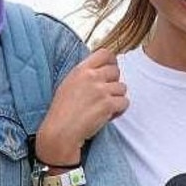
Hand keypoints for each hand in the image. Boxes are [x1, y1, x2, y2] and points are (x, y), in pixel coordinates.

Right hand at [35, 48, 127, 163]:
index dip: (112, 62)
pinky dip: (119, 110)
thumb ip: (84, 76)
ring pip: (122, 88)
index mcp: (81, 70)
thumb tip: (98, 71)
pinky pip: (124, 102)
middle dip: (114, 83)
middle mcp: (92, 77)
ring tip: (105, 108)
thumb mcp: (68, 85)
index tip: (111, 71)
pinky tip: (108, 115)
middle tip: (106, 96)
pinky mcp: (108, 104)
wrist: (61, 131)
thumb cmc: (62, 112)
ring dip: (116, 98)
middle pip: (116, 71)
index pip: (104, 54)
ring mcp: (101, 90)